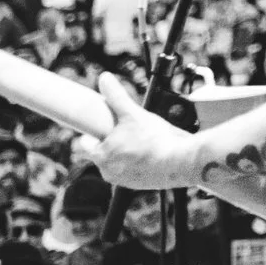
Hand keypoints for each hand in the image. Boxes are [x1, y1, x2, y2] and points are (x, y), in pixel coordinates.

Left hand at [73, 75, 201, 190]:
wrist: (180, 161)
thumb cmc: (155, 139)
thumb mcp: (133, 113)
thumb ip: (116, 96)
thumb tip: (105, 78)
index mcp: (101, 155)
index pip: (84, 145)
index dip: (92, 135)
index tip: (102, 128)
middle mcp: (108, 172)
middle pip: (102, 155)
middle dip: (111, 145)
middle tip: (127, 133)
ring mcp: (123, 181)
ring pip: (117, 165)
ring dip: (124, 156)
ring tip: (141, 143)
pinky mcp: (139, 186)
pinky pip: (132, 174)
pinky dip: (138, 165)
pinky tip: (151, 155)